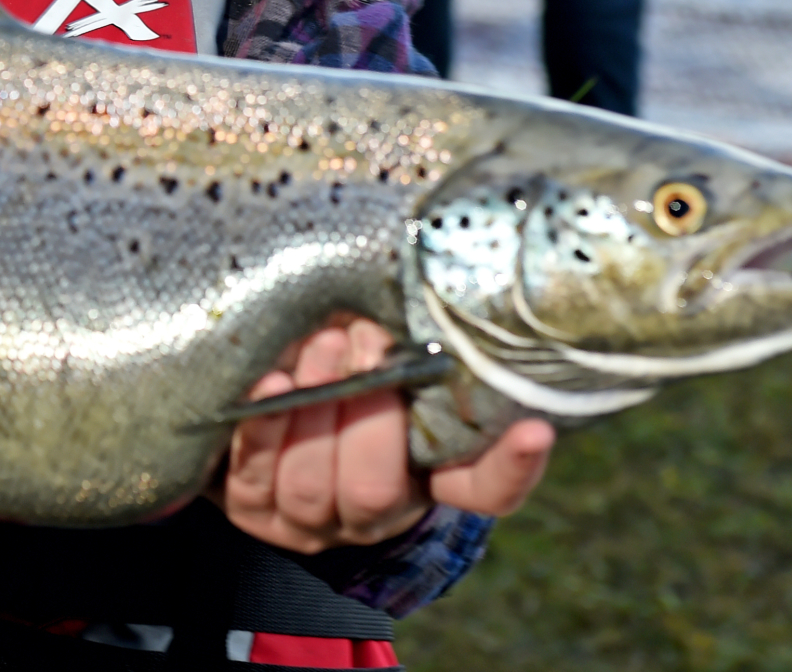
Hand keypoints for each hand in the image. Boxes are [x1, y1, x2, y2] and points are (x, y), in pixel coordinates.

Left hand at [222, 317, 554, 553]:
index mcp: (425, 477)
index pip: (485, 491)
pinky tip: (271, 382)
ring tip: (321, 346)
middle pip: (379, 489)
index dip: (512, 466)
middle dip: (369, 414)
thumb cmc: (337, 359)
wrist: (257, 408)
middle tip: (368, 342)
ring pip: (313, 486)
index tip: (535, 428)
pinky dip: (263, 424)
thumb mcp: (380, 348)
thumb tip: (422, 272)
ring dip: (313, 408)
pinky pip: (256, 474)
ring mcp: (311, 518)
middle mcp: (374, 510)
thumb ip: (404, 334)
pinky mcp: (256, 510)